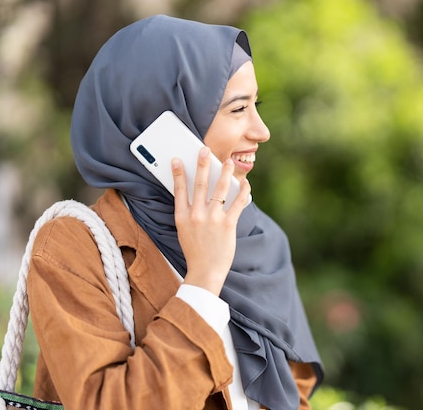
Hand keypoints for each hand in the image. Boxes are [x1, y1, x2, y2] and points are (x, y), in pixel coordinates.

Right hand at [171, 147, 250, 294]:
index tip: (177, 160)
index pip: (179, 190)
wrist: (205, 272)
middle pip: (200, 184)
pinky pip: (237, 203)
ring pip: (219, 190)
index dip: (178, 174)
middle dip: (202, 165)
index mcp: (182, 217)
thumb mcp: (184, 231)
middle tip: (205, 150)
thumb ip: (189, 213)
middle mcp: (196, 216)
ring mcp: (212, 219)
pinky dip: (242, 192)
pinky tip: (244, 184)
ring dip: (225, 173)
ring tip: (229, 162)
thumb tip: (198, 195)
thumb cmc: (196, 251)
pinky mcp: (228, 225)